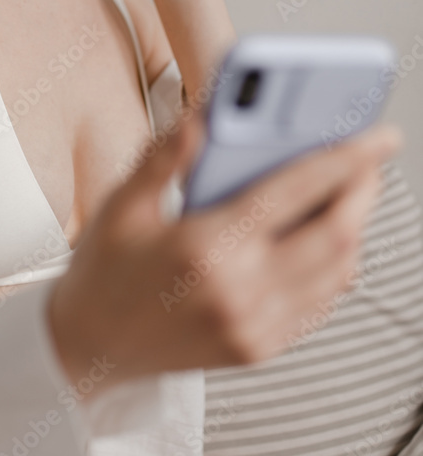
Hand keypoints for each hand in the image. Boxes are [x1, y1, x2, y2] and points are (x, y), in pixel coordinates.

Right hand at [45, 114, 401, 392]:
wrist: (87, 347)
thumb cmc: (103, 271)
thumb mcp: (123, 203)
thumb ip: (166, 156)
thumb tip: (201, 114)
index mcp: (206, 247)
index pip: (295, 191)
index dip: (345, 157)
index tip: (376, 136)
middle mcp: (239, 292)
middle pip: (335, 235)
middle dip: (363, 191)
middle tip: (370, 161)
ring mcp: (254, 327)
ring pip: (337, 273)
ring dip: (355, 229)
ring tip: (350, 195)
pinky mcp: (258, 349)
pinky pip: (320, 306)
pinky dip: (337, 268)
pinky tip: (326, 241)